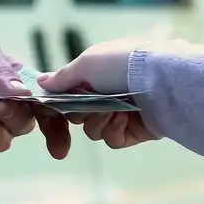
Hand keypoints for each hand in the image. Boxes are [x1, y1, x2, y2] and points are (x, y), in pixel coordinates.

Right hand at [36, 39, 159, 158]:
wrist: (161, 81)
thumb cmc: (122, 64)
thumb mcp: (87, 63)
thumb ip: (63, 76)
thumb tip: (41, 81)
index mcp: (97, 73)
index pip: (69, 93)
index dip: (61, 102)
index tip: (54, 105)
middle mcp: (108, 92)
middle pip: (77, 114)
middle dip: (80, 112)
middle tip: (90, 105)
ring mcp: (122, 112)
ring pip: (93, 130)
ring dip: (99, 121)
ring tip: (114, 110)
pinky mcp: (134, 131)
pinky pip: (112, 140)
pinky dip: (115, 130)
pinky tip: (125, 117)